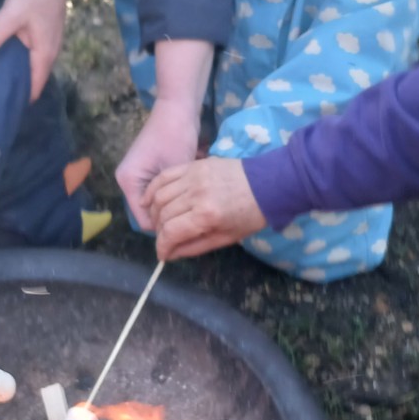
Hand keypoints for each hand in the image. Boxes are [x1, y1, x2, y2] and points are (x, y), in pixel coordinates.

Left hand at [0, 0, 67, 99]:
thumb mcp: (10, 15)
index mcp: (44, 55)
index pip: (33, 89)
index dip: (19, 101)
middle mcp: (48, 53)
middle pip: (31, 79)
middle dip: (13, 88)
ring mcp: (46, 42)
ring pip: (29, 66)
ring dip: (14, 72)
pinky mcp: (41, 32)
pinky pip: (28, 53)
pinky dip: (16, 59)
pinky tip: (0, 56)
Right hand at [116, 98, 202, 229]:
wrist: (177, 108)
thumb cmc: (176, 137)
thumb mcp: (176, 171)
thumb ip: (173, 200)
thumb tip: (180, 226)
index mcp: (128, 182)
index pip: (144, 221)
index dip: (165, 227)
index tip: (188, 228)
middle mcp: (127, 181)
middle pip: (148, 213)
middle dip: (169, 215)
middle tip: (193, 218)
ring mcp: (135, 176)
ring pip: (155, 204)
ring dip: (172, 204)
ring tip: (192, 204)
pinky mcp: (146, 171)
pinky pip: (157, 192)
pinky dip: (171, 193)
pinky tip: (187, 190)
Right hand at [145, 155, 264, 258]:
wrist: (268, 183)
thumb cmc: (251, 215)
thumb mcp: (226, 238)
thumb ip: (195, 246)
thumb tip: (170, 254)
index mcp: (206, 215)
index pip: (170, 233)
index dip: (162, 247)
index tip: (162, 254)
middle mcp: (196, 194)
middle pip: (163, 215)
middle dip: (159, 231)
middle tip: (165, 239)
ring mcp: (193, 176)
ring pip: (159, 196)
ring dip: (155, 212)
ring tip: (161, 221)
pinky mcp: (194, 165)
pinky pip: (164, 176)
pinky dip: (153, 189)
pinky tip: (150, 200)